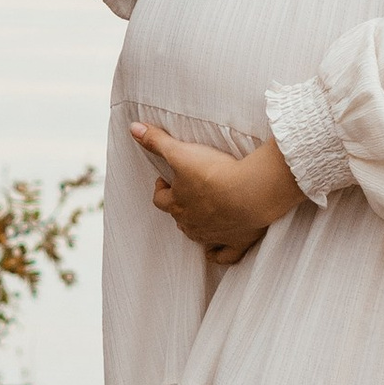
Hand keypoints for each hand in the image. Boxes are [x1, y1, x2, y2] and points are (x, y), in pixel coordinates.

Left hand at [131, 122, 302, 266]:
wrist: (251, 192)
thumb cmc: (214, 172)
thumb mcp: (181, 152)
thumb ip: (156, 141)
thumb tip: (132, 128)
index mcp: (177, 204)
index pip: (160, 200)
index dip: (161, 189)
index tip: (166, 179)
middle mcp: (191, 223)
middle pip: (178, 218)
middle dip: (180, 206)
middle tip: (188, 192)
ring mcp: (213, 236)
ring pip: (197, 236)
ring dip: (196, 226)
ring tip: (202, 214)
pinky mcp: (237, 242)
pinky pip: (224, 255)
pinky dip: (218, 254)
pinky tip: (214, 252)